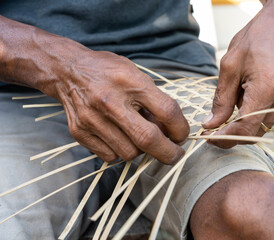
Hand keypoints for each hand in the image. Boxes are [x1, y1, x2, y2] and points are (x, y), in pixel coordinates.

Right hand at [49, 51, 188, 163]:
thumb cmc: (107, 71)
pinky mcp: (80, 132)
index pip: (167, 111)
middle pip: (148, 139)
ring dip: (141, 150)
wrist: (67, 70)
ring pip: (130, 152)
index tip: (182, 135)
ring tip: (138, 136)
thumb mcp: (135, 73)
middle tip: (175, 154)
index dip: (180, 128)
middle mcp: (110, 101)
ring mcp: (93, 119)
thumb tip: (169, 130)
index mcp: (130, 81)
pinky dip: (120, 152)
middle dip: (169, 153)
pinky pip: (110, 156)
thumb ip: (153, 99)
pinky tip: (119, 137)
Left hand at [202, 0, 273, 147]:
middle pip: (255, 130)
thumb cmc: (257, 37)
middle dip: (234, 127)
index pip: (245, 128)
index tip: (208, 138)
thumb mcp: (230, 65)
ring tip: (244, 89)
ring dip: (249, 116)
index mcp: (269, 87)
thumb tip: (212, 124)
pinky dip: (262, 109)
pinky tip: (259, 88)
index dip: (225, 138)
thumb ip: (221, 99)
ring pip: (265, 124)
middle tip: (217, 118)